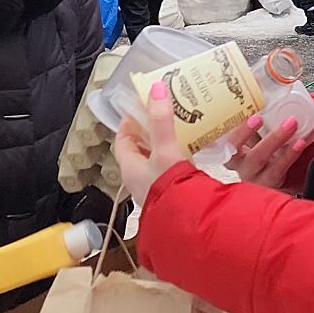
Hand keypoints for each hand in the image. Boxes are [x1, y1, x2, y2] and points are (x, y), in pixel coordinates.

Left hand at [113, 81, 188, 204]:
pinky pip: (170, 170)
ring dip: (164, 146)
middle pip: (140, 150)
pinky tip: (191, 153)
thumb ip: (161, 121)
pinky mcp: (171, 194)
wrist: (186, 223)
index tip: (139, 108)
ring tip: (180, 130)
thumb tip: (156, 89)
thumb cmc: (168, 189)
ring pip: (155, 160)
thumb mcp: (164, 150)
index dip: (129, 123)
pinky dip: (177, 159)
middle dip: (150, 132)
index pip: (122, 140)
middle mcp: (139, 179)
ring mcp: (154, 188)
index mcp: (129, 167)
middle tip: (163, 115)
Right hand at [222, 112, 311, 188]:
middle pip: (233, 150)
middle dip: (244, 132)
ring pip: (259, 158)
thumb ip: (251, 124)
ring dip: (275, 138)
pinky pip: (279, 168)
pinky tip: (299, 142)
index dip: (218, 126)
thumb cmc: (258, 155)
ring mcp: (252, 175)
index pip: (217, 138)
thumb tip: (260, 88)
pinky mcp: (269, 183)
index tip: (228, 112)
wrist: (271, 182)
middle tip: (257, 117)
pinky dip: (290, 154)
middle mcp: (237, 164)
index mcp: (227, 150)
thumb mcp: (250, 140)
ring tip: (290, 123)